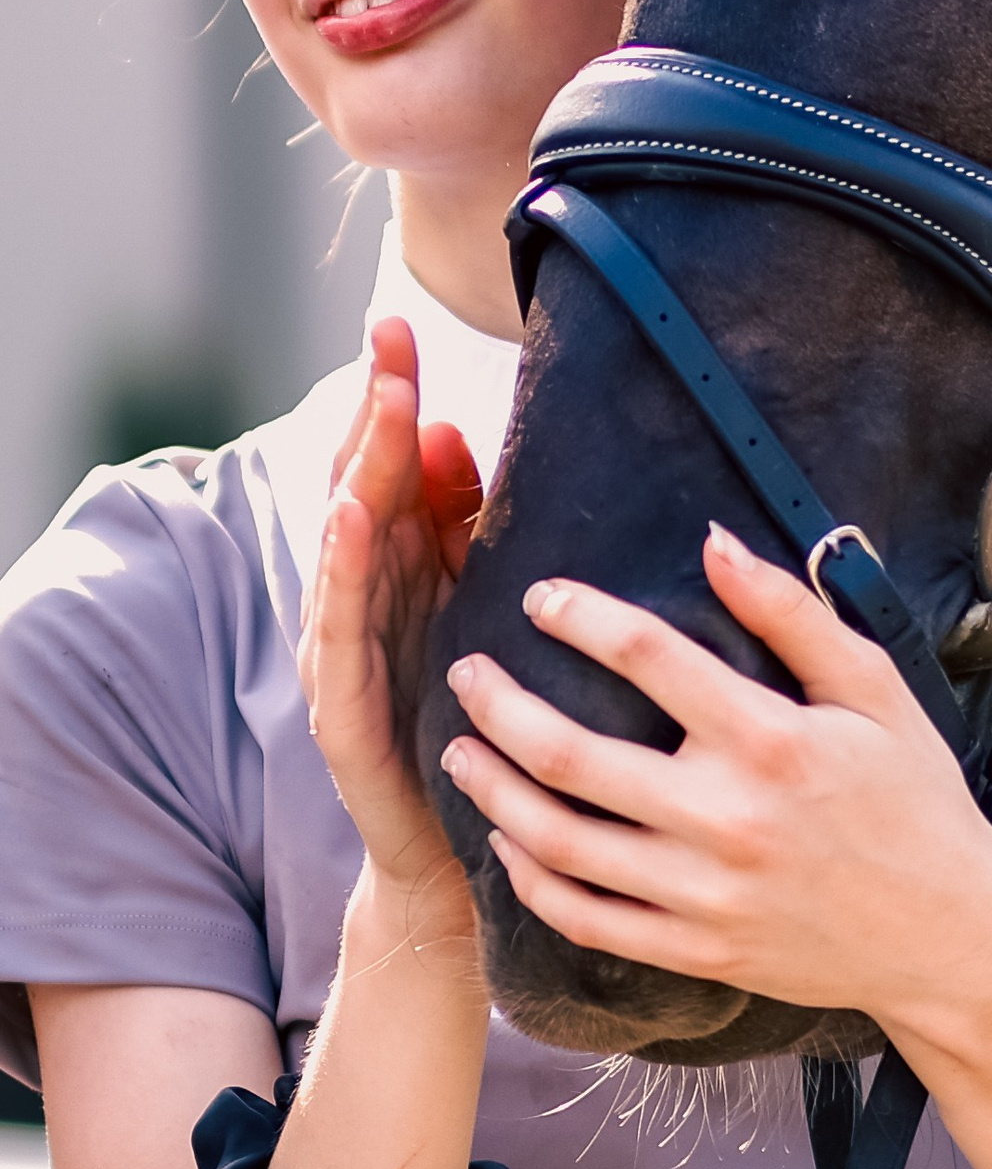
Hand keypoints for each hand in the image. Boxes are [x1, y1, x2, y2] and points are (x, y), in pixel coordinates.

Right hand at [300, 320, 484, 930]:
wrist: (463, 843)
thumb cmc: (476, 714)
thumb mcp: (477, 602)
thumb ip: (463, 525)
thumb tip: (454, 431)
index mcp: (398, 568)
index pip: (389, 465)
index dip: (390, 395)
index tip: (400, 324)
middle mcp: (362, 599)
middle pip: (361, 487)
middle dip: (375, 412)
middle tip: (391, 341)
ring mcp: (344, 652)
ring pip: (344, 548)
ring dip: (359, 471)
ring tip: (377, 408)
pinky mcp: (342, 710)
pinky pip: (337, 630)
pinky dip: (338, 571)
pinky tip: (349, 522)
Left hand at [439, 527, 991, 1042]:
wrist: (947, 934)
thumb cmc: (916, 797)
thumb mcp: (875, 689)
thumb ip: (794, 613)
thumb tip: (715, 542)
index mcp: (771, 741)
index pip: (647, 657)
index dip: (580, 616)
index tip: (541, 598)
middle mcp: (726, 819)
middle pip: (570, 756)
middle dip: (499, 706)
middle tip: (463, 674)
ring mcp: (703, 896)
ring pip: (559, 843)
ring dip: (493, 792)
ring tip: (460, 753)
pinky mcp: (695, 952)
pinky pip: (585, 920)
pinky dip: (531, 881)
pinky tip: (507, 845)